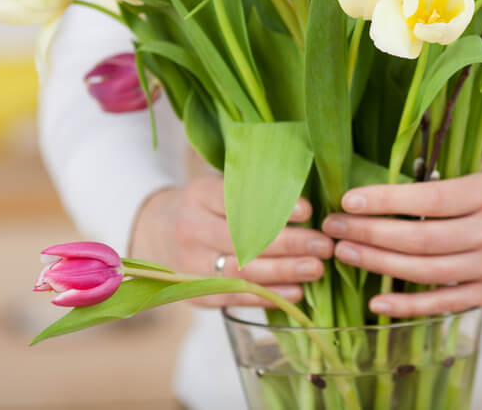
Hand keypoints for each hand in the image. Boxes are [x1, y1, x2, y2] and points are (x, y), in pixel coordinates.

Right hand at [130, 175, 332, 307]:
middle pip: (245, 238)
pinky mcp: (195, 293)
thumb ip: (255, 191)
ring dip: (285, 271)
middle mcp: (190, 228)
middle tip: (324, 244)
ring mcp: (188, 264)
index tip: (308, 211)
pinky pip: (236, 295)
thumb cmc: (207, 207)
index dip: (275, 207)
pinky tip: (297, 292)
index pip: (238, 199)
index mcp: (199, 194)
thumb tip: (310, 204)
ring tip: (317, 268)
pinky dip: (269, 295)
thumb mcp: (221, 186)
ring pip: (243, 270)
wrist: (157, 233)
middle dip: (290, 243)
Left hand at [322, 163, 481, 317]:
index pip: (429, 199)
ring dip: (378, 263)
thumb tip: (410, 180)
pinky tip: (377, 300)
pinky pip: (445, 303)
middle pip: (419, 239)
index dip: (385, 199)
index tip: (350, 196)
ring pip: (425, 272)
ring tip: (344, 251)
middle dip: (369, 231)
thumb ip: (466, 178)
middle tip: (332, 225)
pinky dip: (408, 304)